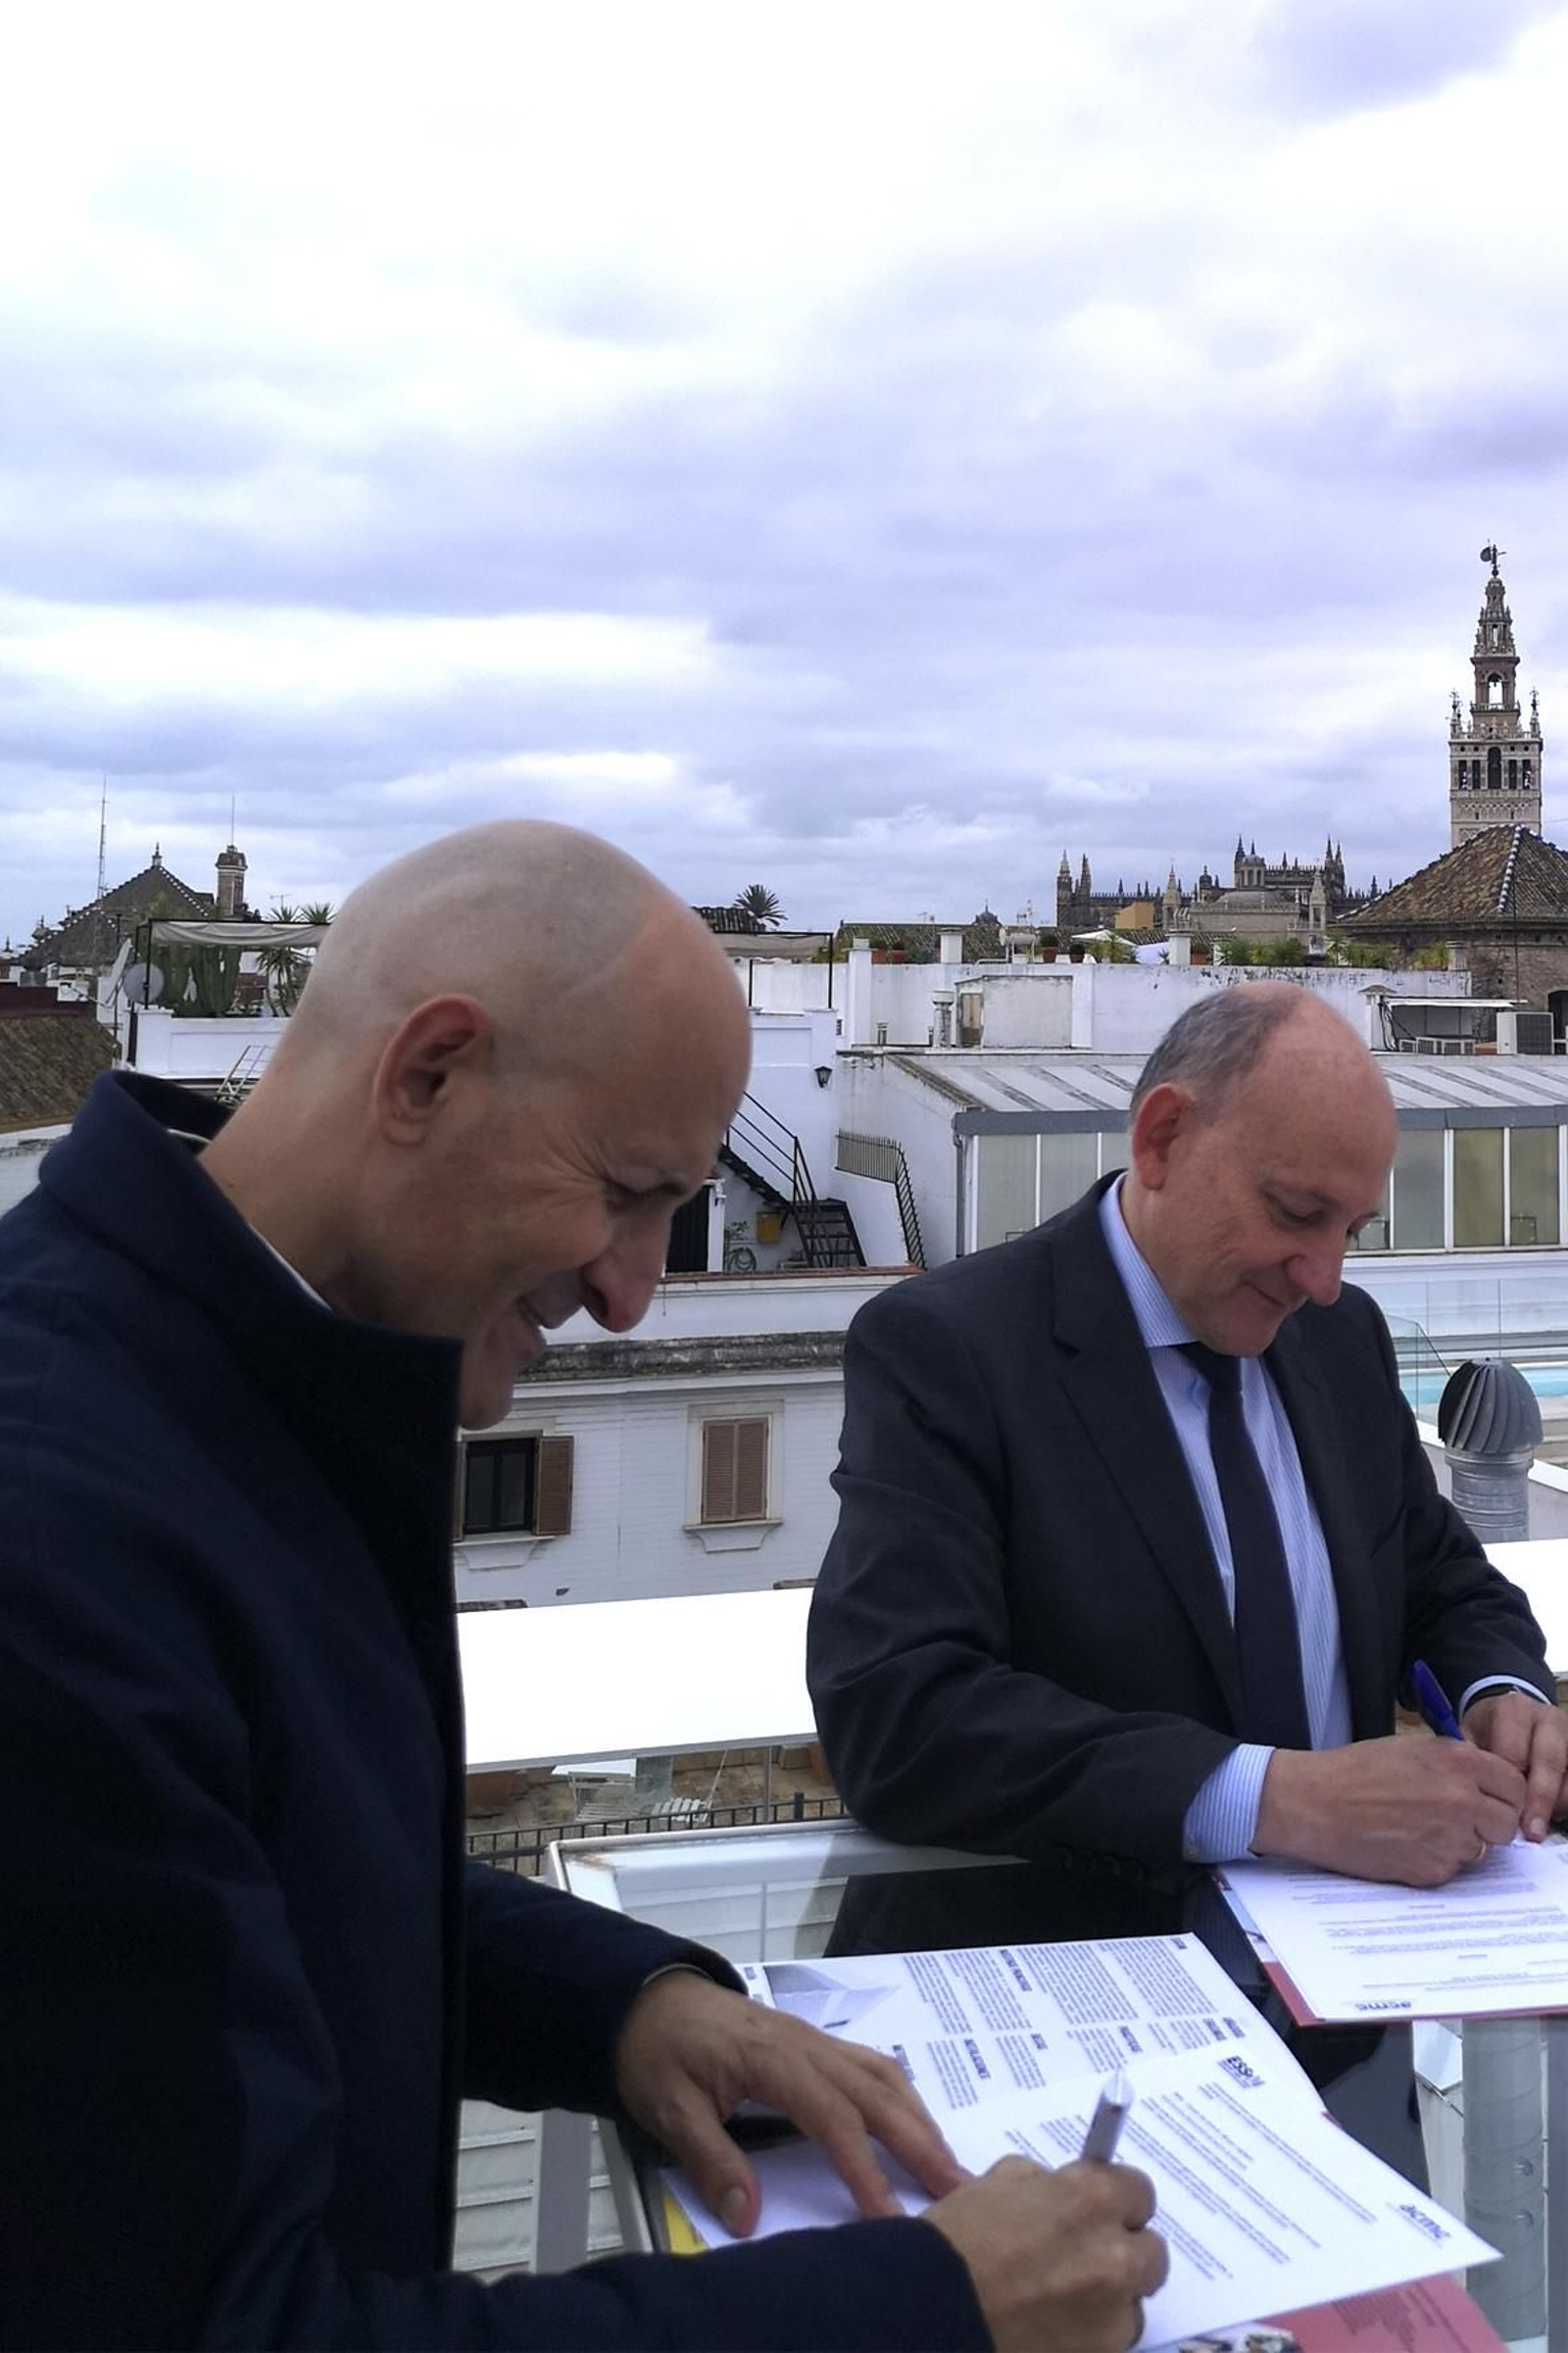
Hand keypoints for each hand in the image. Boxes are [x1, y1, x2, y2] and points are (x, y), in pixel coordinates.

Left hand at [613, 1969, 963, 2236]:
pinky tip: (913, 2122)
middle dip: (919, 2143)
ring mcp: (814, 2039)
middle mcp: (807, 2044)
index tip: (890, 2215)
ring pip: (881, 2075)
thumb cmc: (657, 2052)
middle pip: (876, 2094)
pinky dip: (901, 2096)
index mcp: (774, 2059)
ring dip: (919, 2118)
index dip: (864, 2168)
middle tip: (958, 2188)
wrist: (646, 1998)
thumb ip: (711, 2160)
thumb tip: (747, 2216)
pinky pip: (870, 2065)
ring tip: (947, 2164)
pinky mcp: (812, 2043)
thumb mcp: (669, 2109)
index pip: (834, 2117)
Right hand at [925, 2156, 1165, 2352]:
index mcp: (1092, 2201)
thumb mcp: (1000, 2183)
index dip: (1119, 2200)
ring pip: (1135, 2303)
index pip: (1141, 2192)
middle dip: (1124, 2251)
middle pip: (1152, 2252)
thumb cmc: (959, 2238)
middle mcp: (1114, 2256)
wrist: (933, 2310)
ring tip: (1065, 2300)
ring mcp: (1112, 2315)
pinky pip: (1112, 2341)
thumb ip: (1046, 2185)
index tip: (1102, 2209)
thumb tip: (1060, 2193)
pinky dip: (1091, 2333)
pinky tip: (1054, 2325)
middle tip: (1087, 2256)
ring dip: (1111, 2298)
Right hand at [1254, 1733, 1526, 1885]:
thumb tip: (1486, 1784)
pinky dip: (1433, 1861)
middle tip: (1459, 1819)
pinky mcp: (1431, 1870)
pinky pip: (1450, 1870)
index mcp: (1458, 1762)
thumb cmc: (1353, 1772)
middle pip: (1506, 1825)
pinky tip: (1403, 1844)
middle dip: (1487, 1824)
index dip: (1503, 1795)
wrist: (1311, 1803)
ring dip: (1458, 1844)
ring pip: (1479, 1850)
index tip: (1491, 1800)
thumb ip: (1455, 1764)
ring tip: (1417, 1829)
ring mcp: (1448, 1839)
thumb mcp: (1411, 1749)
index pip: (1514, 1786)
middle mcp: (1461, 1800)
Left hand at [1465, 1691, 1567, 1842]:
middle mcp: (1547, 1719)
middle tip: (1531, 1833)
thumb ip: (1472, 1759)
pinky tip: (1548, 1815)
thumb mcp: (1471, 1736)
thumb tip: (1474, 1793)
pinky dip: (1563, 1803)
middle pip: (1549, 1762)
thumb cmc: (1488, 1733)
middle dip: (1539, 1801)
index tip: (1501, 1812)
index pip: (1513, 1752)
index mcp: (1513, 1711)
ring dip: (1555, 1805)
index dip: (1507, 1785)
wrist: (1512, 1717)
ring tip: (1536, 1826)